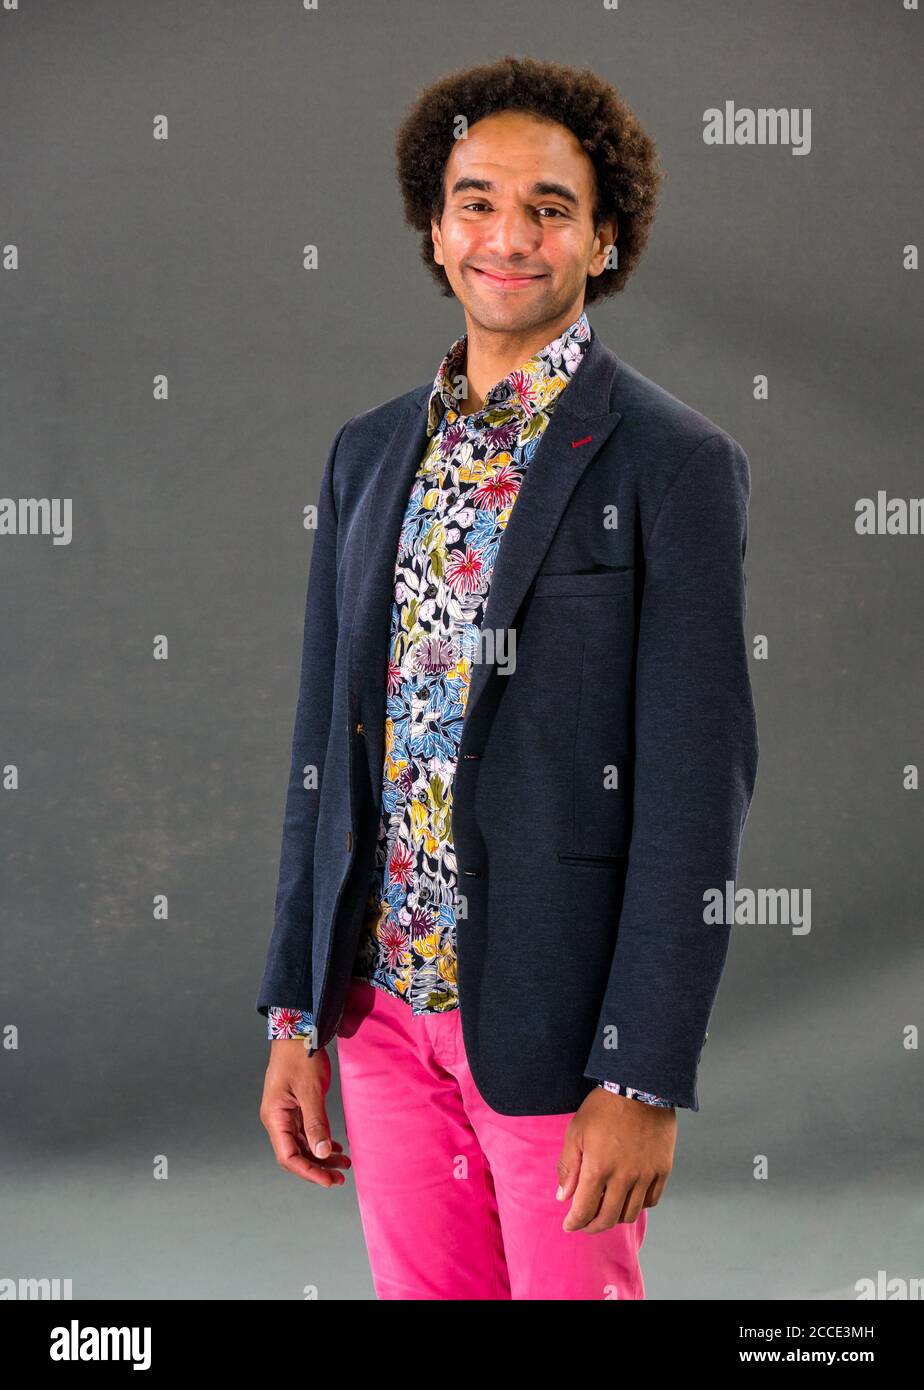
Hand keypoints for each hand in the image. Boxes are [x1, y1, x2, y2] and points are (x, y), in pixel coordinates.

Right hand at [260, 1039, 351, 1187]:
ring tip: (344, 1164)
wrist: (297, 1031)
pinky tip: (335, 1146)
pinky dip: (320, 1141)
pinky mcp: (294, 1107)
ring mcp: (285, 1114)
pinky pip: (306, 1132)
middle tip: (341, 1177)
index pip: (288, 1156)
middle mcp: (277, 1119)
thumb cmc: (300, 1056)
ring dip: (321, 1156)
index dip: (308, 1172)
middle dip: (317, 1168)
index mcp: (275, 1117)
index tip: (329, 1180)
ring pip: (302, 1144)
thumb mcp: (311, 1090)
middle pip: (295, 1154)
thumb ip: (316, 1123)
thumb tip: (321, 1153)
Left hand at [556, 1088, 675, 1232]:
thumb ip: (569, 1167)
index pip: (584, 1210)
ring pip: (631, 1213)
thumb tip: (563, 1197)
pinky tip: (629, 1198)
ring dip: (616, 1218)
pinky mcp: (662, 1169)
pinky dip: (639, 1205)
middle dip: (593, 1226)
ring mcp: (646, 1175)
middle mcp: (624, 1177)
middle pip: (608, 1218)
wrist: (640, 1086)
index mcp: (598, 1168)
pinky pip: (652, 1200)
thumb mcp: (576, 1131)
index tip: (569, 1225)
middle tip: (586, 1224)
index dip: (574, 1223)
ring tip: (607, 1211)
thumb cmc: (604, 1106)